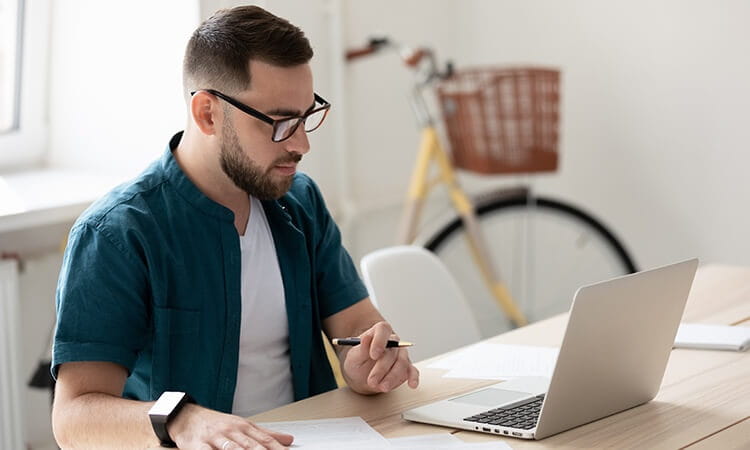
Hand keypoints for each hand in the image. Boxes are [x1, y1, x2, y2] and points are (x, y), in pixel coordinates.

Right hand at [168, 403, 292, 448]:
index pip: (264, 440)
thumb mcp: (242, 425)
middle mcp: (231, 431)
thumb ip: (265, 434)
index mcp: (243, 426)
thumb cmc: (217, 424)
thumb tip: (288, 439)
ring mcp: (215, 438)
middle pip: (250, 445)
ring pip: (232, 449)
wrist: (187, 417)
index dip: (277, 448)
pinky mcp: (198, 445)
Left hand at [340, 321, 419, 393]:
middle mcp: (392, 342)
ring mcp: (400, 355)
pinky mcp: (406, 368)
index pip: (383, 329)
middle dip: (382, 368)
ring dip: (392, 377)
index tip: (373, 355)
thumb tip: (366, 338)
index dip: (379, 340)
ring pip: (402, 363)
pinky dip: (413, 378)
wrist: (361, 376)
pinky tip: (412, 384)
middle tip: (372, 381)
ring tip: (381, 387)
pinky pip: (412, 371)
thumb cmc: (357, 363)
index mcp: (378, 333)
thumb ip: (361, 348)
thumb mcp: (354, 357)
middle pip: (392, 351)